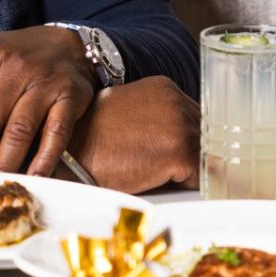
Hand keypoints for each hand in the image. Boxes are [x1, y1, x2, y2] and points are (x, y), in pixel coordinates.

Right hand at [67, 76, 198, 193]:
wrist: (68, 151)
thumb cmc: (91, 141)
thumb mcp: (129, 118)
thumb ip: (158, 123)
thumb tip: (182, 145)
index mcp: (164, 89)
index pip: (197, 119)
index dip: (190, 141)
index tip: (183, 157)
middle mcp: (176, 100)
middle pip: (206, 136)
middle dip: (194, 156)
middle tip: (173, 172)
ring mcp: (180, 124)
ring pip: (207, 156)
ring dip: (191, 172)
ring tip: (164, 177)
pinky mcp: (180, 151)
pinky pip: (201, 177)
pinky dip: (188, 187)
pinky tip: (162, 184)